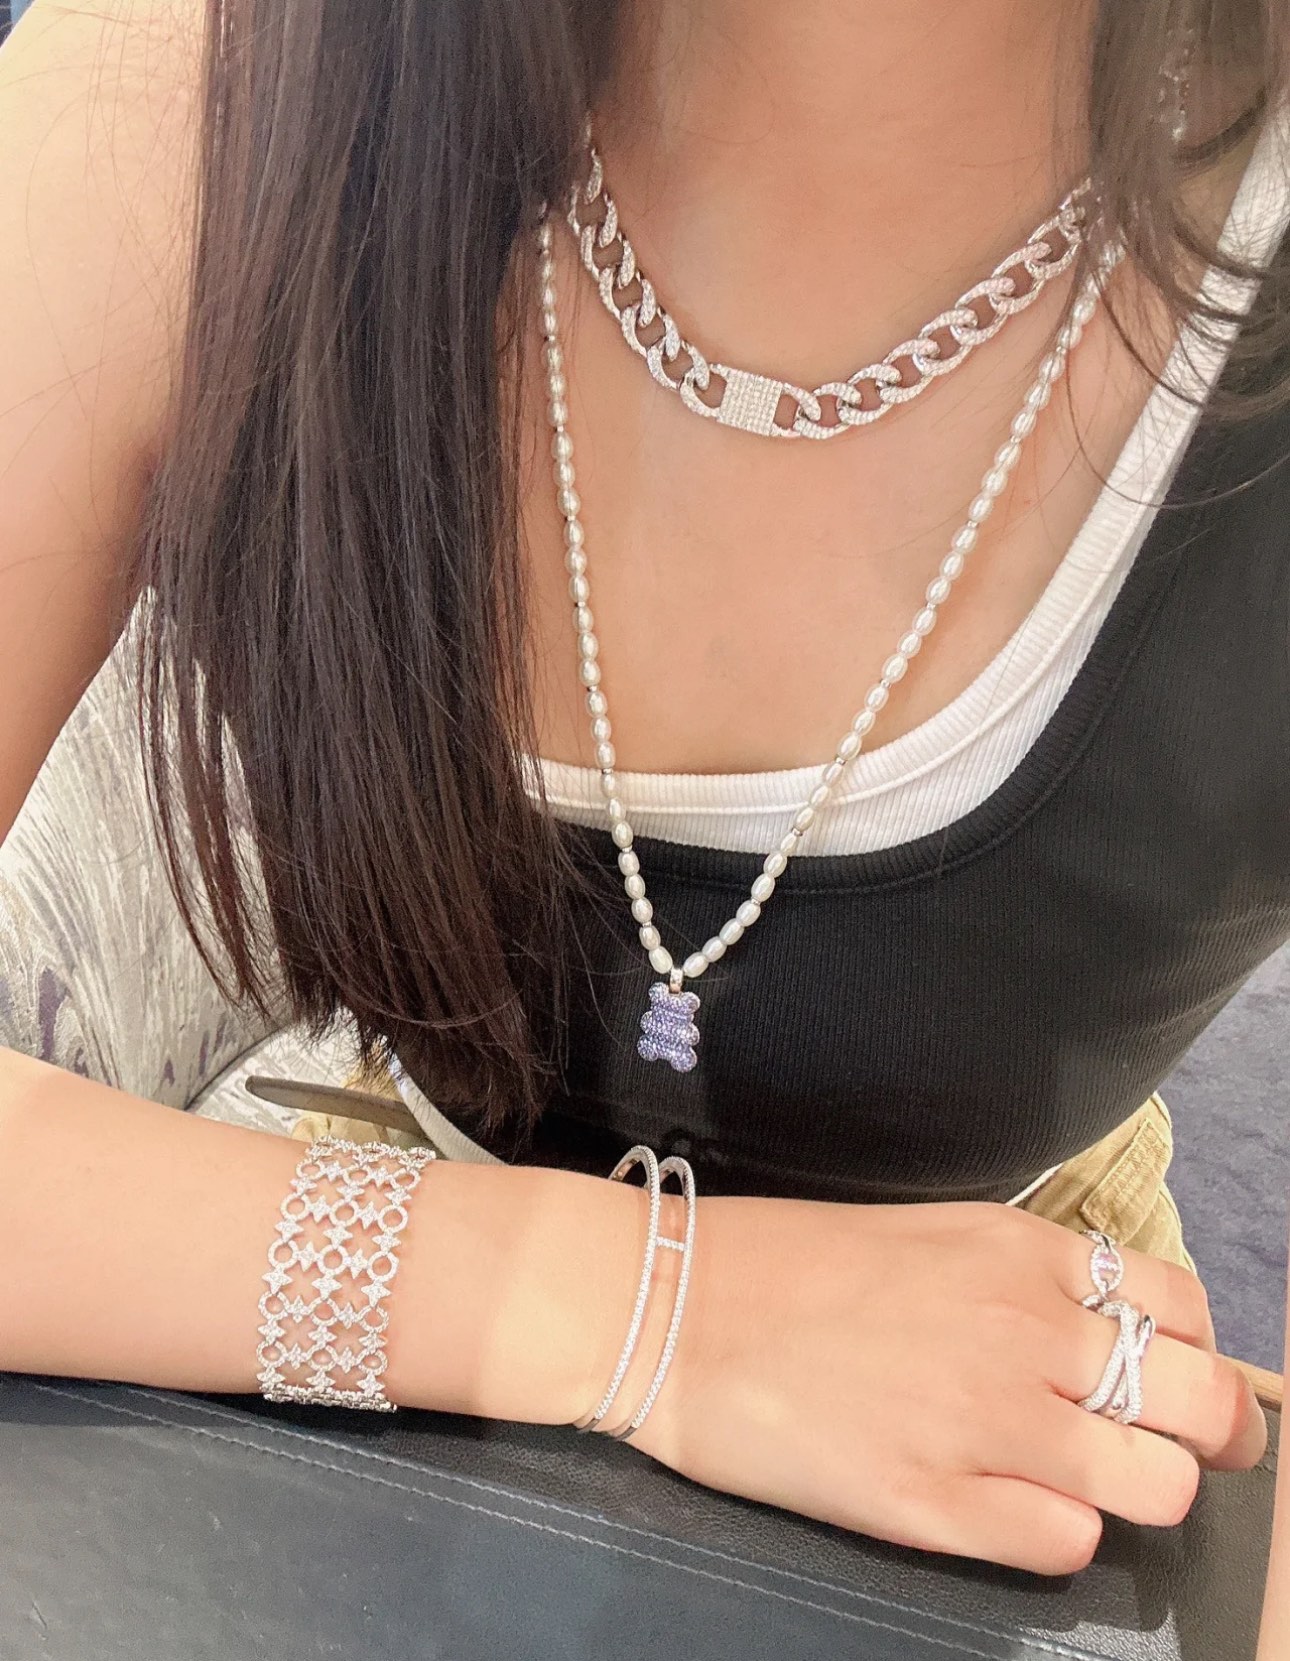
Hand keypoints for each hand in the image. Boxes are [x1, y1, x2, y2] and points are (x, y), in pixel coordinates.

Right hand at [629, 1197, 1266, 1574]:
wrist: (676, 1306)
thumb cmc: (791, 1263)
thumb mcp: (930, 1234)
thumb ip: (1024, 1277)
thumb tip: (1103, 1331)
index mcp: (1021, 1251)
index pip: (1183, 1305)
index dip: (1193, 1350)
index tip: (1169, 1372)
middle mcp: (1026, 1330)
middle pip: (1201, 1400)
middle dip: (1211, 1432)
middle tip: (1170, 1447)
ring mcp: (987, 1420)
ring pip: (1155, 1484)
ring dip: (1136, 1488)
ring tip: (1077, 1479)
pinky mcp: (935, 1503)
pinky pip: (1066, 1543)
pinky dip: (1057, 1532)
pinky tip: (1007, 1506)